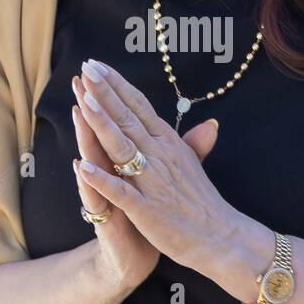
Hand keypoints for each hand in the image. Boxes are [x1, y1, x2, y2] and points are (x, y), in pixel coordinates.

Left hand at [72, 58, 232, 274]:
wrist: (221, 239)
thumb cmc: (203, 203)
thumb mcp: (195, 165)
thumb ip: (193, 142)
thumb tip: (209, 123)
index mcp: (168, 143)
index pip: (139, 106)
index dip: (117, 85)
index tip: (96, 64)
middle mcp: (160, 156)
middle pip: (128, 119)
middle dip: (106, 93)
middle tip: (87, 67)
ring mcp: (153, 182)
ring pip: (123, 147)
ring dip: (103, 124)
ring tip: (84, 101)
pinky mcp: (147, 210)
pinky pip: (121, 192)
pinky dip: (102, 180)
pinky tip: (82, 167)